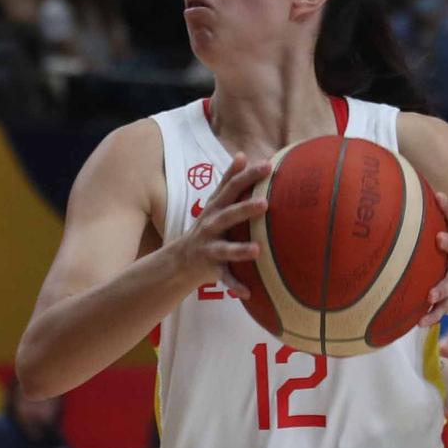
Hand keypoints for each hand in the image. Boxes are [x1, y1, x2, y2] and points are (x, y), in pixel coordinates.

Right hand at [172, 153, 270, 294]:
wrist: (180, 261)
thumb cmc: (206, 226)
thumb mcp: (214, 202)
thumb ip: (228, 180)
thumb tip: (243, 155)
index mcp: (216, 208)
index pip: (232, 188)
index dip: (248, 176)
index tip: (267, 166)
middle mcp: (211, 226)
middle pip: (228, 215)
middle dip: (244, 209)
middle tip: (265, 203)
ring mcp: (210, 248)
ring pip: (225, 249)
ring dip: (240, 249)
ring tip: (257, 250)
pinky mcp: (211, 269)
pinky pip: (225, 278)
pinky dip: (235, 285)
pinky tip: (248, 292)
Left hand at [417, 190, 447, 327]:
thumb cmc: (440, 262)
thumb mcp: (432, 245)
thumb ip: (413, 230)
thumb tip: (379, 205)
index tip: (439, 195)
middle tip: (440, 239)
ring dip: (442, 287)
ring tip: (431, 293)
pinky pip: (442, 310)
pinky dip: (432, 316)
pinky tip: (420, 322)